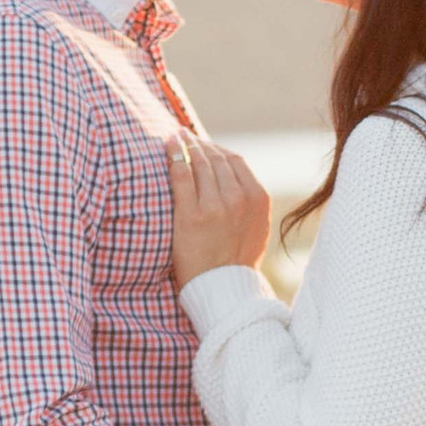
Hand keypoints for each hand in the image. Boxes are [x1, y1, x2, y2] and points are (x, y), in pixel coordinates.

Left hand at [169, 137, 272, 283]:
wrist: (223, 289)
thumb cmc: (236, 261)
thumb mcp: (256, 228)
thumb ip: (249, 203)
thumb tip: (234, 182)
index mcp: (257, 199)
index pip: (235, 161)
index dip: (217, 149)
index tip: (204, 145)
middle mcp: (239, 198)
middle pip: (216, 159)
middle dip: (200, 144)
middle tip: (185, 136)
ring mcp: (215, 206)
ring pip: (199, 163)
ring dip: (186, 145)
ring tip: (175, 137)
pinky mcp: (191, 215)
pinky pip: (181, 176)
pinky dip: (174, 155)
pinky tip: (167, 144)